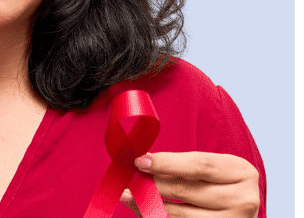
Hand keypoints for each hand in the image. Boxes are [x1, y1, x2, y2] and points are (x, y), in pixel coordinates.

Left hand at [119, 152, 258, 216]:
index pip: (199, 165)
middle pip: (187, 190)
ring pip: (181, 215)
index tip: (139, 162)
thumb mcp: (211, 170)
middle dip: (153, 184)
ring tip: (128, 196)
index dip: (166, 163)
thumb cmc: (219, 185)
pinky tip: (142, 210)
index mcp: (242, 172)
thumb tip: (142, 161)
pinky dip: (157, 216)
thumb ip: (181, 165)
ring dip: (149, 205)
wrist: (238, 210)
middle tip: (130, 179)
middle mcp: (244, 199)